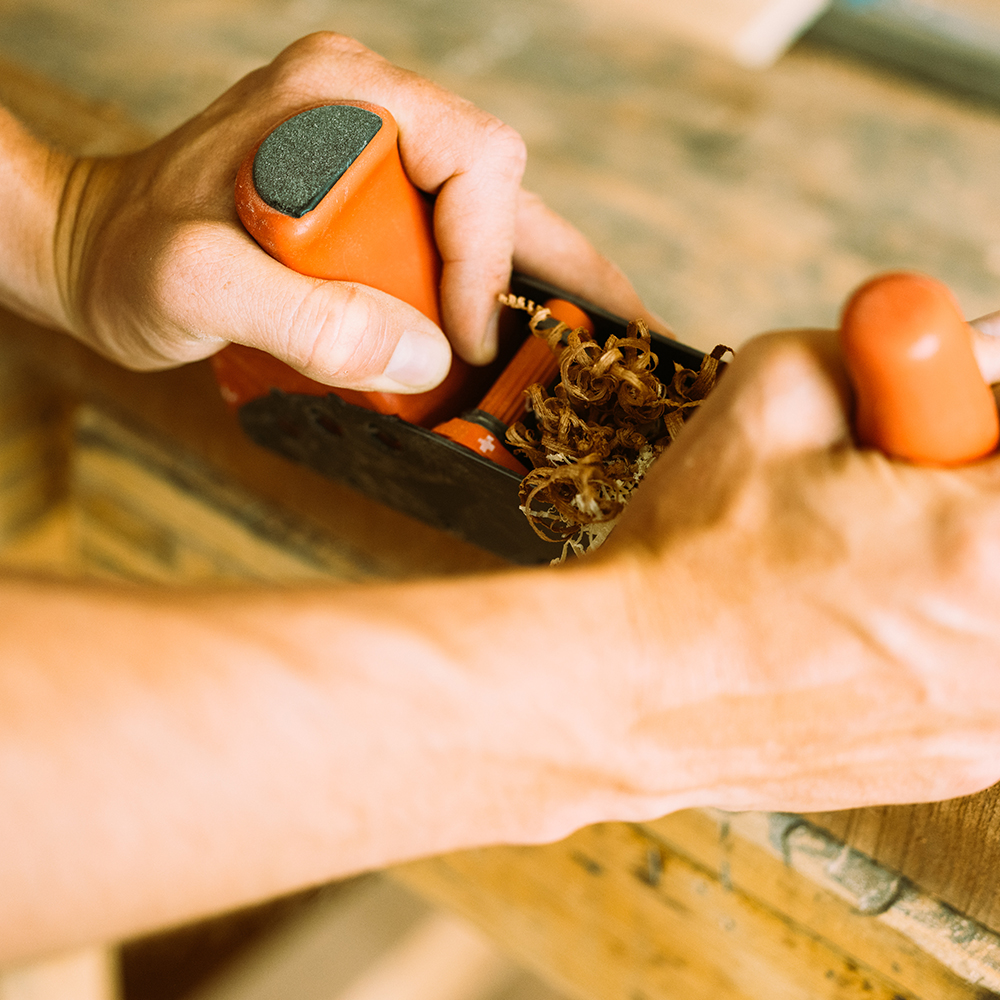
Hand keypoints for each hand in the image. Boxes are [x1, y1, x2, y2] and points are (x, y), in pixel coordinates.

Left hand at [48, 33, 649, 391]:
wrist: (90, 251)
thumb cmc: (129, 258)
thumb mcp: (195, 289)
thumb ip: (304, 319)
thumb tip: (432, 358)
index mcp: (345, 97)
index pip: (475, 160)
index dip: (489, 259)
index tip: (463, 344)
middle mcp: (374, 111)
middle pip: (501, 189)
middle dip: (554, 270)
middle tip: (613, 340)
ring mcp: (375, 152)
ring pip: (491, 216)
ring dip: (541, 283)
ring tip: (599, 342)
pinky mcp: (370, 197)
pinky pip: (454, 239)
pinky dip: (496, 291)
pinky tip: (527, 336)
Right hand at [574, 324, 999, 814]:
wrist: (626, 686)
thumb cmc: (691, 550)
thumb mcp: (778, 389)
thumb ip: (903, 345)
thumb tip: (983, 349)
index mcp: (986, 542)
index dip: (977, 421)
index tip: (935, 425)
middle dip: (964, 494)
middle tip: (886, 496)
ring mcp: (990, 724)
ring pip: (993, 602)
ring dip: (950, 571)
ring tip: (851, 572)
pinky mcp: (961, 764)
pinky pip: (978, 675)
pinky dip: (934, 641)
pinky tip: (848, 633)